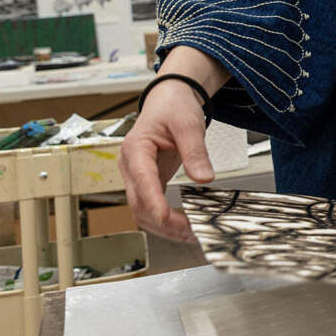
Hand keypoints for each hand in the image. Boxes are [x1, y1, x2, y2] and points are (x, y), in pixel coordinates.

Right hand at [117, 79, 214, 244]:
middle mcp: (131, 166)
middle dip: (162, 222)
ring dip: (164, 227)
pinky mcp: (148, 182)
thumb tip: (204, 178)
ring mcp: (137, 176)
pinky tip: (185, 227)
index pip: (141, 180)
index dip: (153, 201)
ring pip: (143, 210)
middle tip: (190, 232)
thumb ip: (195, 151)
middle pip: (138, 203)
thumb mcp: (188, 124)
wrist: (168, 100)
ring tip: (191, 235)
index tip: (166, 217)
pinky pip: (153, 206)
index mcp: (136, 149)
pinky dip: (167, 220)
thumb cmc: (173, 108)